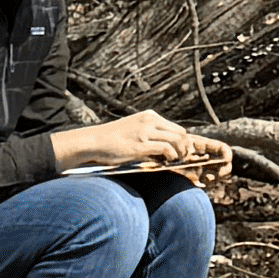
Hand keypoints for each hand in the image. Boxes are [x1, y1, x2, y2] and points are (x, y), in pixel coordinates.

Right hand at [64, 109, 227, 188]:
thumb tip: (165, 147)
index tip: (183, 153)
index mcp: (149, 116)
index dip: (183, 141)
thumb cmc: (111, 139)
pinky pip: (166, 149)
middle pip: (181, 133)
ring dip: (181, 152)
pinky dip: (171, 156)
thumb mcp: (133, 129)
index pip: (177, 127)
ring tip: (177, 161)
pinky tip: (168, 161)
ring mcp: (145, 132)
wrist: (93, 141)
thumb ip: (149, 134)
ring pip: (177, 140)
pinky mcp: (141, 144)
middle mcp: (149, 121)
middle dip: (186, 147)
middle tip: (183, 159)